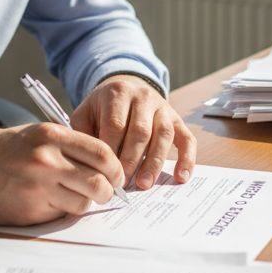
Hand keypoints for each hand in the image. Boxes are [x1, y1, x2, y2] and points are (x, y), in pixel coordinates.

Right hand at [0, 123, 124, 225]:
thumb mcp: (33, 134)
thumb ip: (66, 146)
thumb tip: (102, 165)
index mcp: (50, 135)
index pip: (102, 153)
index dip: (115, 168)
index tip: (117, 175)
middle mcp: (46, 159)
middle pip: (99, 182)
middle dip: (107, 191)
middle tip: (104, 192)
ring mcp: (38, 187)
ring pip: (83, 203)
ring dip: (84, 203)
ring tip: (72, 196)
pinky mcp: (30, 210)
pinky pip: (60, 214)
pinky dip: (61, 211)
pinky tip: (48, 202)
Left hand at [71, 75, 195, 190]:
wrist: (125, 88)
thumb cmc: (101, 109)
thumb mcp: (85, 114)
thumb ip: (84, 135)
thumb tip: (88, 165)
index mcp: (118, 92)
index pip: (116, 125)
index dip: (111, 151)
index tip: (105, 174)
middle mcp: (143, 97)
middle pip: (140, 131)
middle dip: (131, 161)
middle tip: (122, 184)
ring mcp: (163, 108)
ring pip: (163, 135)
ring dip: (154, 162)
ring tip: (144, 184)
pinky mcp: (177, 120)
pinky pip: (187, 139)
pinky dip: (187, 159)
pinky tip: (180, 178)